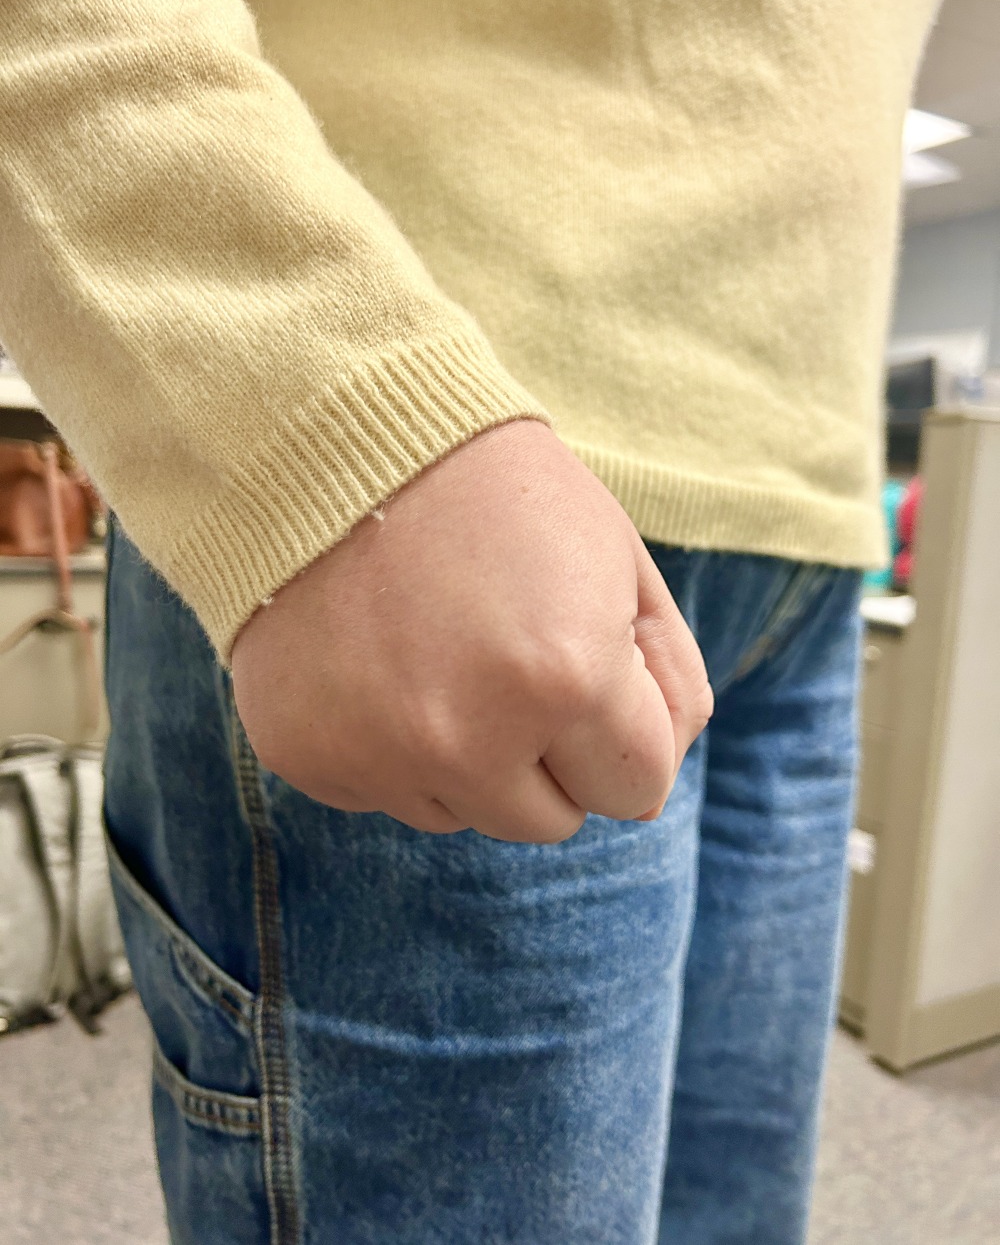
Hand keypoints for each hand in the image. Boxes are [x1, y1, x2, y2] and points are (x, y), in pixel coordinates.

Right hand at [231, 420, 712, 842]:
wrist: (346, 438)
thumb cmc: (503, 494)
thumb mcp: (623, 566)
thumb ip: (668, 682)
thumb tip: (650, 779)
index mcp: (566, 681)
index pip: (638, 790)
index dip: (623, 727)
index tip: (591, 669)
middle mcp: (468, 740)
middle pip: (550, 819)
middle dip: (549, 755)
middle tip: (511, 659)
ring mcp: (377, 754)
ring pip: (462, 812)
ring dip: (467, 756)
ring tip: (439, 652)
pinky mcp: (305, 753)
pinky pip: (379, 792)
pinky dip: (389, 746)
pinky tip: (378, 664)